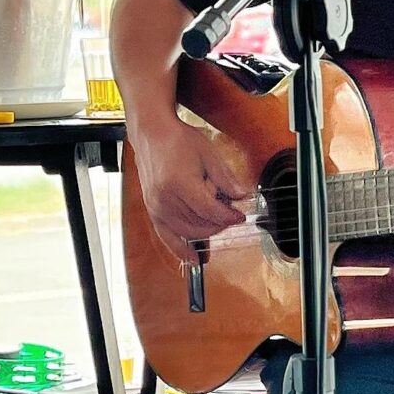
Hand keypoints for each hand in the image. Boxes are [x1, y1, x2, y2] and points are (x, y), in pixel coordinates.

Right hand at [132, 115, 254, 262]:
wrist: (152, 134)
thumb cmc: (177, 140)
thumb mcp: (208, 154)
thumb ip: (226, 178)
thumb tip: (242, 196)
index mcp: (180, 183)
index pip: (210, 211)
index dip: (229, 216)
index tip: (239, 216)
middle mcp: (166, 199)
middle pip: (201, 224)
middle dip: (219, 222)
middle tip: (228, 212)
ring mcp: (157, 207)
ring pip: (188, 232)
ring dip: (206, 231)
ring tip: (214, 219)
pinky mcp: (152, 211)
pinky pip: (167, 237)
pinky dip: (180, 250)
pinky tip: (193, 259)